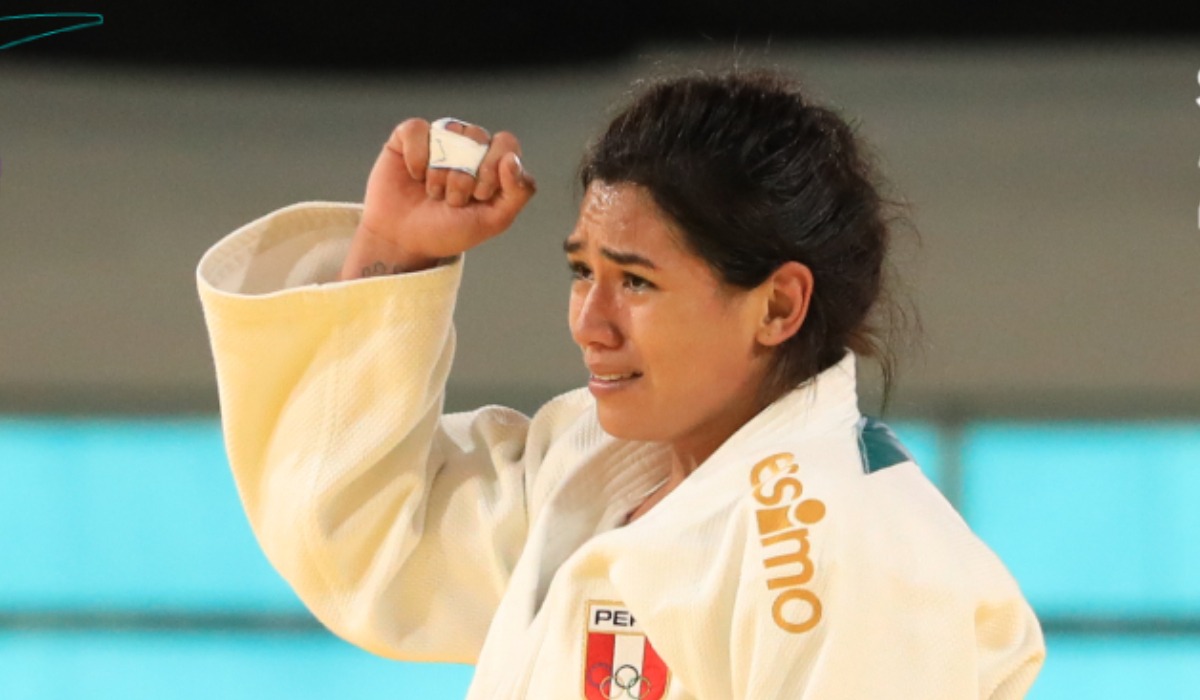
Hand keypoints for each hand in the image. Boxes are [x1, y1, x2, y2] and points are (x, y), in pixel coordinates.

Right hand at [341, 118, 535, 278]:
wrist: (404, 241)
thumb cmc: (449, 230)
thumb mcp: (493, 221)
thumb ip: (518, 193)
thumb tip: (512, 159)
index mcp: (493, 162)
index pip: (506, 144)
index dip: (493, 168)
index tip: (480, 196)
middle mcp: (469, 145)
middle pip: (478, 138)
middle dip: (464, 178)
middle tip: (454, 201)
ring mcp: (440, 138)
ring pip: (449, 132)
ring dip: (440, 172)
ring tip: (434, 193)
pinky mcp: (409, 136)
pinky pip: (417, 129)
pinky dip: (416, 157)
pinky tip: (415, 176)